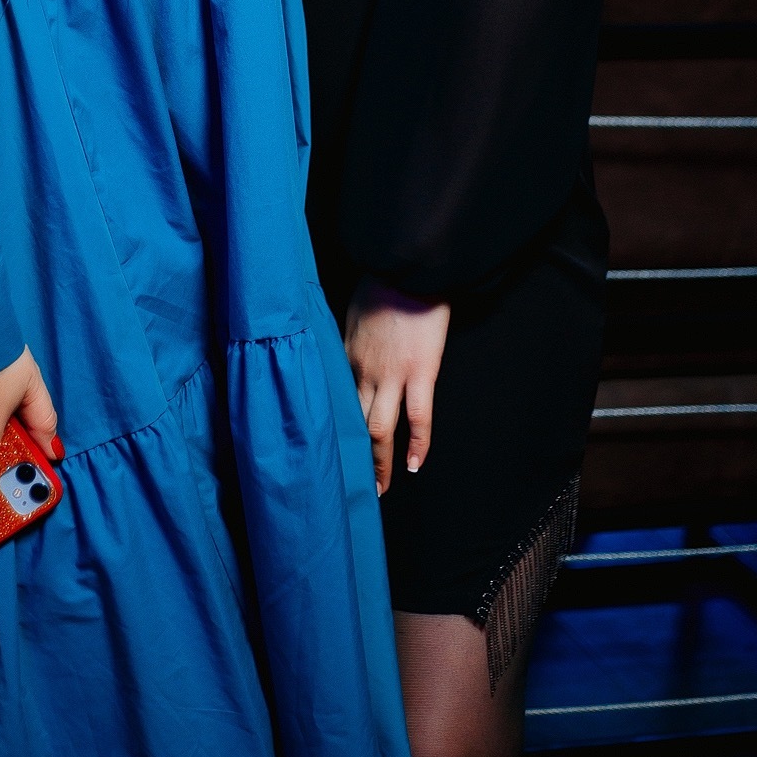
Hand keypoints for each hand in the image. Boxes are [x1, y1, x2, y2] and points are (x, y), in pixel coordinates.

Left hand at [344, 280, 449, 496]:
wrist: (406, 266)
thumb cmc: (382, 283)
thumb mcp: (352, 313)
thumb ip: (351, 339)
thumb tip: (352, 354)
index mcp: (346, 357)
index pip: (338, 404)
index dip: (339, 431)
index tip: (336, 453)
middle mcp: (363, 373)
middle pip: (355, 424)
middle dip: (355, 458)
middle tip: (356, 487)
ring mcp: (392, 375)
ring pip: (379, 429)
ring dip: (379, 463)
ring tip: (381, 490)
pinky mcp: (420, 372)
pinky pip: (418, 416)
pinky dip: (417, 443)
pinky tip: (415, 465)